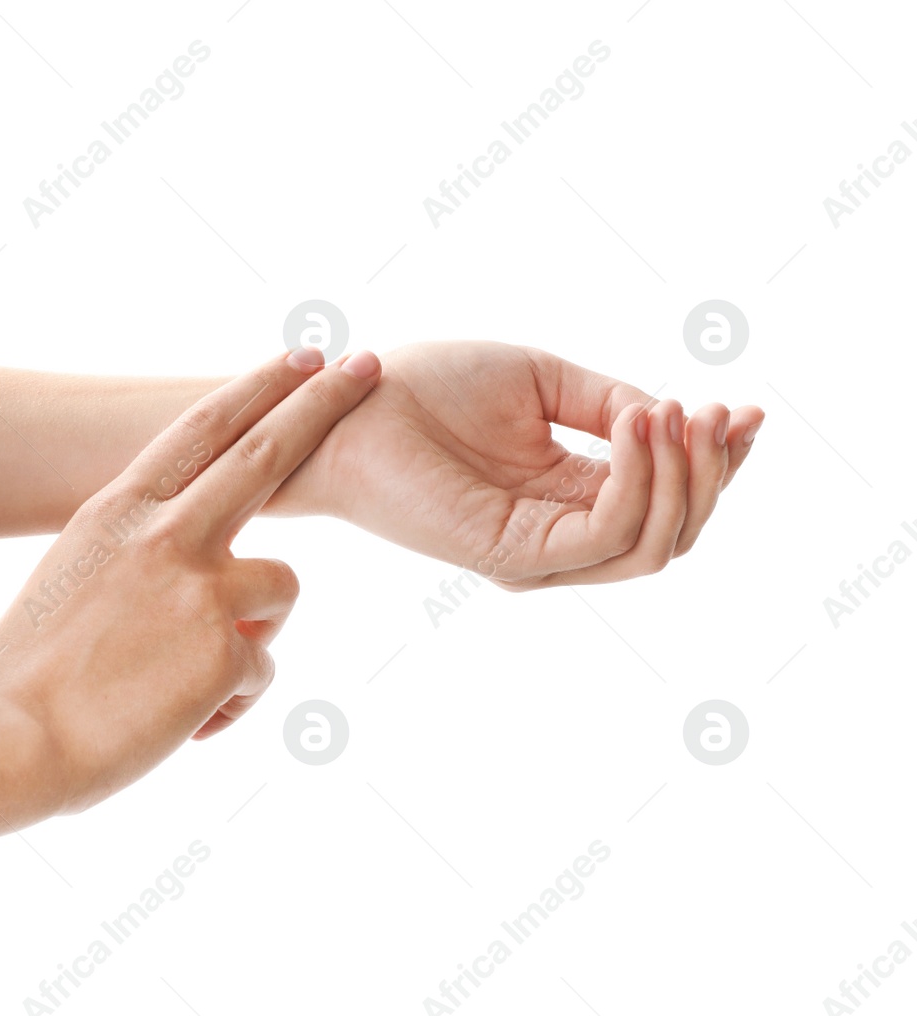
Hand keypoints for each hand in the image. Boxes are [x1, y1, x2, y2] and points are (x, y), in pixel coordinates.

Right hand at [0, 348, 380, 812]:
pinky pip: (260, 673)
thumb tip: (193, 564)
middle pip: (267, 451)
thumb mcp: (73, 580)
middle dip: (323, 402)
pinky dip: (226, 706)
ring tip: (191, 679)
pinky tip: (175, 725)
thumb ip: (135, 553)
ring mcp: (200, 589)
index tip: (301, 357)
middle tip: (366, 364)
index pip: (202, 429)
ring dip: (256, 631)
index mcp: (117, 512)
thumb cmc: (26, 678)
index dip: (257, 387)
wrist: (5, 742)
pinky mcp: (226, 653)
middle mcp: (163, 534)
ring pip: (282, 587)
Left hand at [281, 341, 763, 588]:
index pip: (666, 498)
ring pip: (652, 545)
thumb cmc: (426, 385)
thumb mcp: (543, 381)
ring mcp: (536, 554)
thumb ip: (611, 404)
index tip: (747, 411)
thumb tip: (676, 417)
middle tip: (719, 412)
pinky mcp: (512, 555)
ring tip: (678, 413)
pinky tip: (643, 424)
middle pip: (673, 533)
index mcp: (568, 496)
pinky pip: (606, 534)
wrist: (349, 399)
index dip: (718, 460)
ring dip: (685, 479)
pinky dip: (639, 481)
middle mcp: (558, 536)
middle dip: (712, 474)